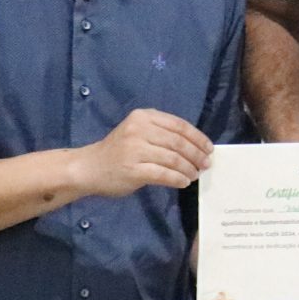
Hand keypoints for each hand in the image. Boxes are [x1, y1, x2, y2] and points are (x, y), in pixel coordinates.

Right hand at [73, 109, 211, 197]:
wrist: (89, 167)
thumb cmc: (118, 151)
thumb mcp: (138, 132)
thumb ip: (162, 134)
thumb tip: (196, 147)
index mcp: (143, 117)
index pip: (179, 125)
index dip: (198, 138)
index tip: (209, 149)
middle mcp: (139, 129)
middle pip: (179, 142)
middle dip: (196, 155)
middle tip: (205, 165)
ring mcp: (135, 150)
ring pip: (173, 159)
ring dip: (189, 169)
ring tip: (194, 175)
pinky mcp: (133, 170)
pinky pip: (163, 174)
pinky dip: (177, 179)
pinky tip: (183, 182)